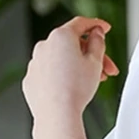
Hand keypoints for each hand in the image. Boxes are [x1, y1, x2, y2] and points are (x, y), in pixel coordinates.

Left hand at [23, 16, 120, 138]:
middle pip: (72, 45)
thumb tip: (96, 34)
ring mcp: (35, 62)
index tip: (104, 28)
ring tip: (92, 82)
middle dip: (91, 55)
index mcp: (61, 36)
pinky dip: (61, 77)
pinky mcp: (31, 80)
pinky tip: (72, 89)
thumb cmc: (76, 89)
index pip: (81, 23)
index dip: (96, 25)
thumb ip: (98, 43)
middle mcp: (44, 45)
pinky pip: (50, 74)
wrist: (57, 115)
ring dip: (77, 66)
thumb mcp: (95, 62)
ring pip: (61, 59)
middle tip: (107, 69)